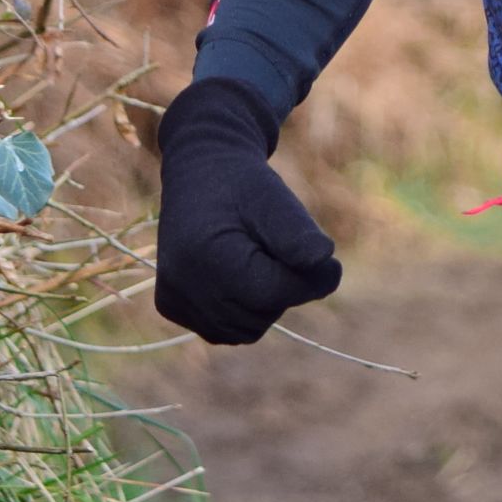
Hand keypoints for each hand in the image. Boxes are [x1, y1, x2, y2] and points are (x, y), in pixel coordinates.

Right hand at [152, 78, 342, 344]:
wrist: (200, 172)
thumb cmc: (242, 184)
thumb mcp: (274, 198)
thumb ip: (298, 233)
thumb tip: (325, 262)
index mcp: (204, 255)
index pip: (272, 293)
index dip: (309, 280)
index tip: (329, 260)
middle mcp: (181, 285)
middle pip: (261, 314)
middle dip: (282, 285)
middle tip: (276, 245)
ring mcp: (174, 301)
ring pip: (247, 329)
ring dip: (264, 301)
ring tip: (255, 256)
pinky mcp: (173, 308)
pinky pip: (226, 329)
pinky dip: (243, 309)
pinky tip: (239, 273)